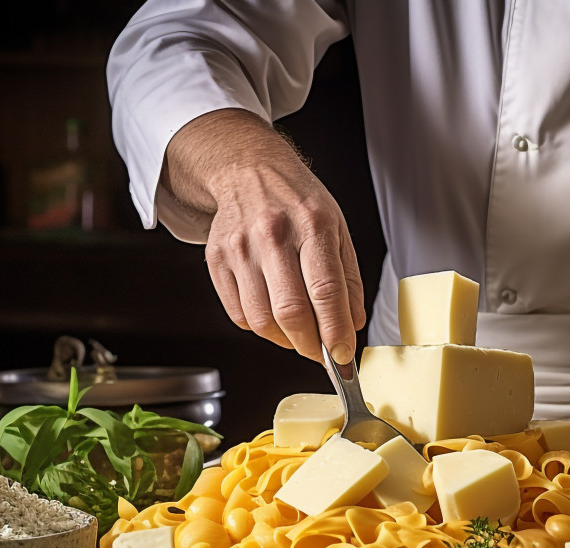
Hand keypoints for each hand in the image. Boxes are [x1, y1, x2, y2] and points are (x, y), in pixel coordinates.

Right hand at [164, 109, 364, 362]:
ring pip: (262, 320)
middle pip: (291, 311)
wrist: (248, 169)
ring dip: (285, 341)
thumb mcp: (337, 227)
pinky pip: (239, 314)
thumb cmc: (296, 199)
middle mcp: (273, 235)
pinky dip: (260, 328)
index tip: (344, 355)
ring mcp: (240, 249)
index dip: (336, 332)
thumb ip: (348, 278)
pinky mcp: (217, 260)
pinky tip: (273, 318)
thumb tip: (352, 325)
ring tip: (298, 336)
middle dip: (310, 345)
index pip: (326, 291)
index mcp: (312, 224)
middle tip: (322, 353)